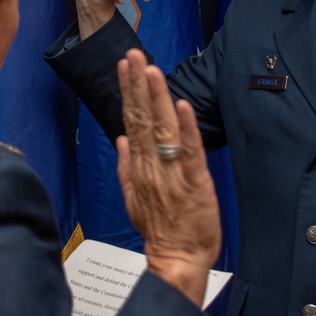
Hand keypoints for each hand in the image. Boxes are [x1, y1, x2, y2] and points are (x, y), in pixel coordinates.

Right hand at [115, 49, 221, 306]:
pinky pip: (189, 151)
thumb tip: (120, 139)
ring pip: (162, 128)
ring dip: (156, 97)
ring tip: (150, 70)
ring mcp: (172, 172)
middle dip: (137, 84)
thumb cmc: (160, 230)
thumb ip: (125, 167)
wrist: (177, 260)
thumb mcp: (134, 199)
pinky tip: (180, 106)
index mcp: (139, 166)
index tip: (125, 66)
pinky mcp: (195, 181)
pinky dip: (185, 128)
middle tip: (133, 56)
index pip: (132, 121)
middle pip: (143, 118)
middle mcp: (152, 165)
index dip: (128, 91)